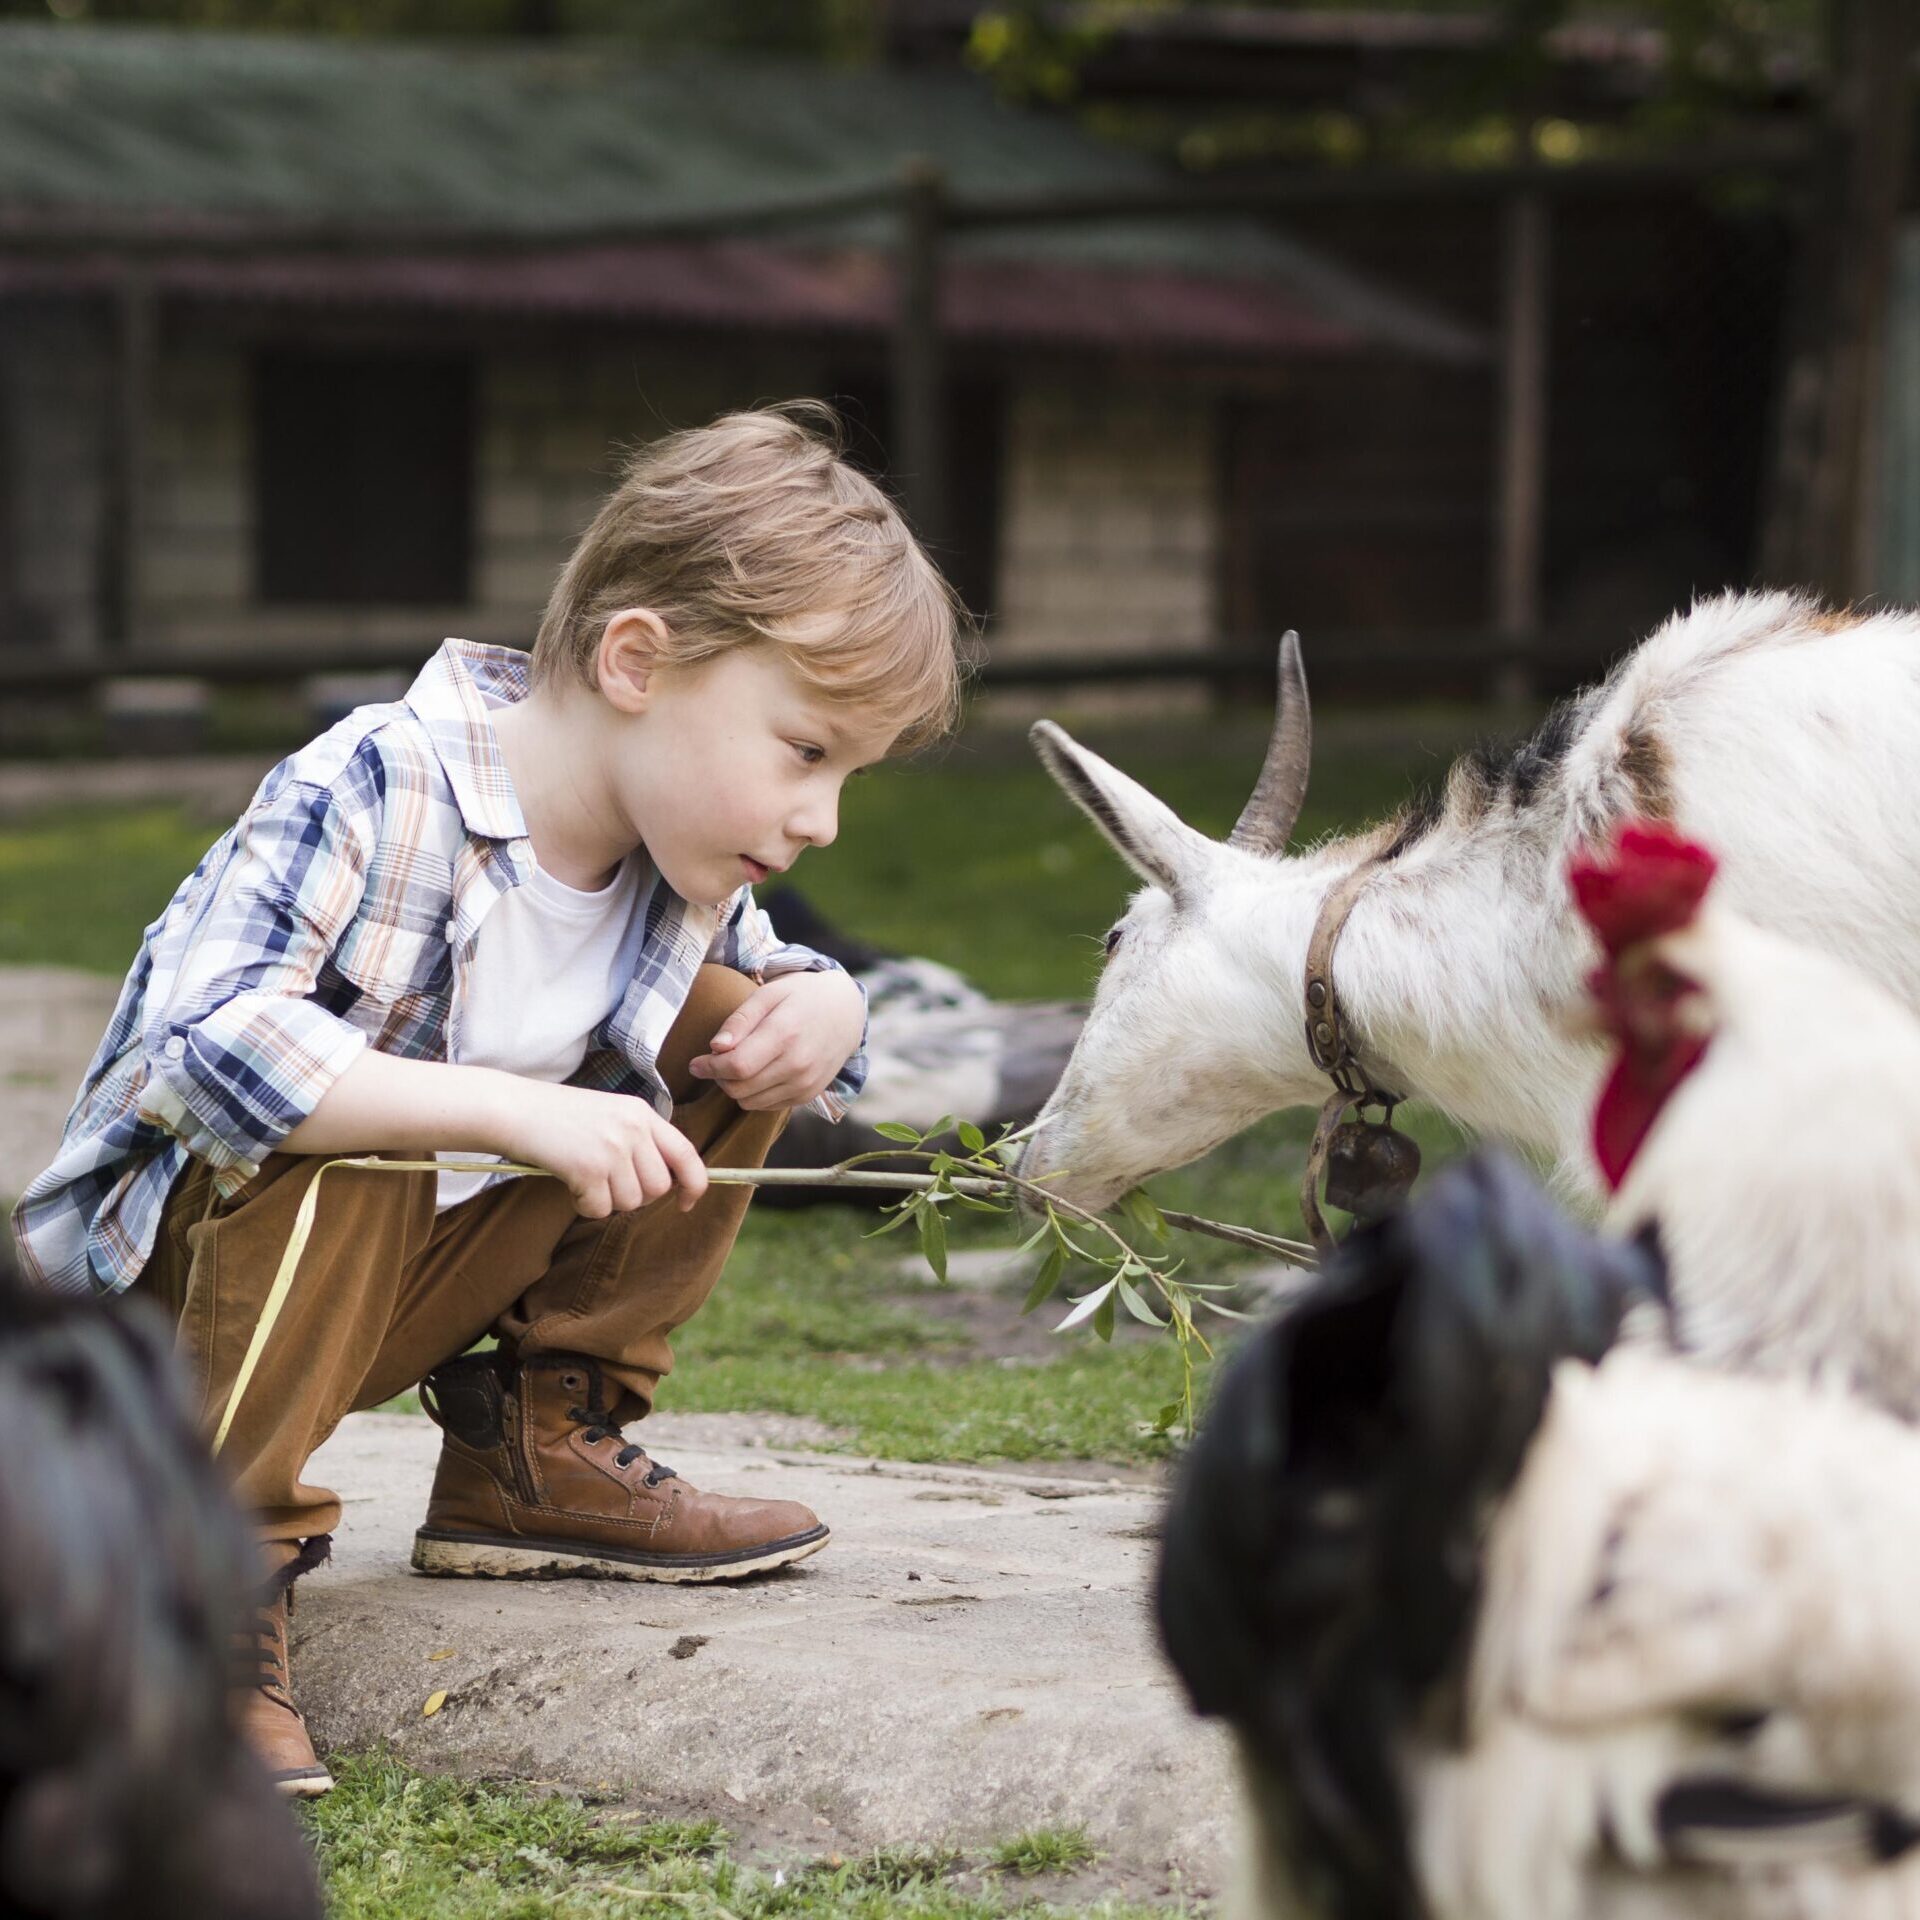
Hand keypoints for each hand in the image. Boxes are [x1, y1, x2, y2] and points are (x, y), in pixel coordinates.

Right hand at [493, 1078, 707, 1217]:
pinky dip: (585, 1206)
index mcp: (642, 1113)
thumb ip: (640, 1141)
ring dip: (608, 1201)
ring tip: (585, 1179)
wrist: (514, 1109)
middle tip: (607, 1184)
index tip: (687, 1202)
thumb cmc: (559, 1117)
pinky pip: (600, 1209)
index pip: (686, 1154)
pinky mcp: (589, 1168)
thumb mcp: (610, 1115)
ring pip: (631, 1202)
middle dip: (636, 1196)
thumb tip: (665, 1185)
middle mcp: (633, 1128)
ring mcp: (612, 1148)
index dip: (695, 1184)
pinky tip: (571, 1185)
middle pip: (658, 1187)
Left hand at [688, 970, 865, 1111]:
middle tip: (716, 1060)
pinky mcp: (808, 1095)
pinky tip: (758, 1073)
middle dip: (719, 1077)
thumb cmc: (801, 997)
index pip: (736, 1065)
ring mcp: (805, 1083)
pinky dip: (754, 1094)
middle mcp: (798, 1064)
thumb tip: (716, 1047)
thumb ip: (740, 1020)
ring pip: (750, 1102)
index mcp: (785, 1034)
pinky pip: (767, 1106)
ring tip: (738, 1064)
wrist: (845, 1012)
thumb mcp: (769, 994)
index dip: (709, 1067)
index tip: (695, 1062)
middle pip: (739, 1088)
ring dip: (735, 1087)